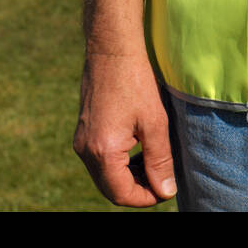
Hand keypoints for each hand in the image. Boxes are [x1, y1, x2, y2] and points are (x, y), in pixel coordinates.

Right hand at [72, 51, 177, 206]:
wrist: (112, 50)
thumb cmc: (135, 81)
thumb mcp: (155, 123)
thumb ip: (160, 160)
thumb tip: (165, 190)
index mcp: (102, 152)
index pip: (121, 194)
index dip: (146, 198)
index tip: (167, 189)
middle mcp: (85, 150)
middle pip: (110, 189)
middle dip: (137, 190)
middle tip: (163, 179)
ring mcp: (81, 141)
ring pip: (104, 176)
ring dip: (128, 177)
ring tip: (153, 165)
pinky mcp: (82, 132)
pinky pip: (99, 160)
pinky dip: (119, 164)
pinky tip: (138, 150)